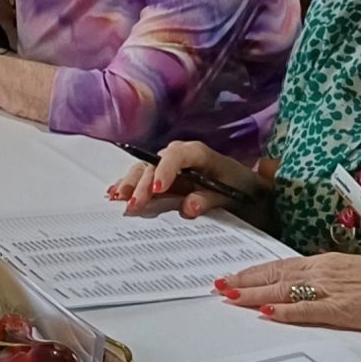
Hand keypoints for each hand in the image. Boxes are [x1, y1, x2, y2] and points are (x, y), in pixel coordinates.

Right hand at [108, 140, 263, 218]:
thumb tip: (188, 208)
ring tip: (116, 197)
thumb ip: (209, 199)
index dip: (164, 171)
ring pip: (143, 170)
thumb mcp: (230, 194)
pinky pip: (142, 179)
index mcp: (197, 153)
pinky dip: (128, 185)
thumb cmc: (239, 187)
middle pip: (154, 164)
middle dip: (141, 183)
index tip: (157, 190)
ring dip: (129, 183)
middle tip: (133, 204)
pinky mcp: (162, 178)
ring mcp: (167, 166)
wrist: (246, 189)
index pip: (176, 156)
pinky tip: (114, 194)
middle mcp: (178, 155)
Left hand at [218, 252, 360, 337]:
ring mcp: (336, 290)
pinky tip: (268, 314)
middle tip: (217, 286)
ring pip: (286, 290)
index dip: (255, 272)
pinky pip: (311, 310)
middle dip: (245, 281)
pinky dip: (287, 312)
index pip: (283, 265)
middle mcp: (328, 272)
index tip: (232, 276)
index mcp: (331, 262)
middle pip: (277, 276)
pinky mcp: (348, 310)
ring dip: (256, 294)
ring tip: (230, 296)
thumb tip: (310, 288)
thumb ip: (335, 280)